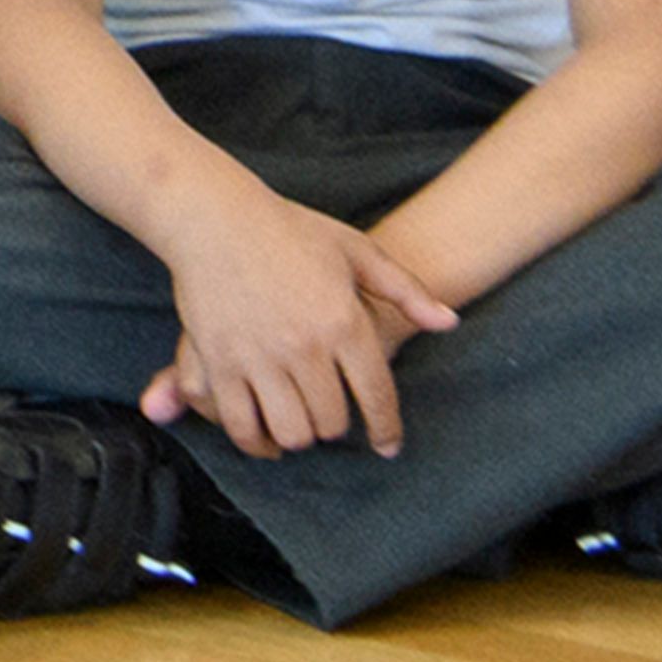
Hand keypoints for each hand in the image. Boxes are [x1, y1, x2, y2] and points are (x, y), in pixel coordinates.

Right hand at [147, 181, 451, 459]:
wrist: (212, 215)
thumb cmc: (287, 228)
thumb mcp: (355, 250)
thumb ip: (406, 290)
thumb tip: (450, 322)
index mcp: (344, 321)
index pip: (377, 396)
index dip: (386, 429)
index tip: (387, 446)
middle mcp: (304, 345)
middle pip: (332, 422)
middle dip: (335, 427)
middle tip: (329, 419)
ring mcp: (259, 356)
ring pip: (290, 431)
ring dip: (298, 436)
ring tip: (297, 426)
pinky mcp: (218, 361)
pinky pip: (240, 423)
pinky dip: (254, 440)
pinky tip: (261, 436)